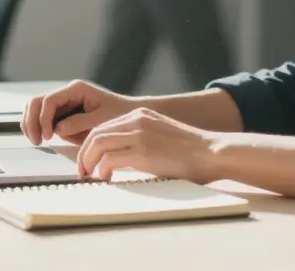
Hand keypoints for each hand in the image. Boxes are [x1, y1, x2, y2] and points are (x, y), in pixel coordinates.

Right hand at [21, 79, 136, 145]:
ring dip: (32, 124)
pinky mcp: (63, 112)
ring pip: (36, 108)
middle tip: (37, 142)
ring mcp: (63, 102)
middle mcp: (67, 93)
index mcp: (76, 89)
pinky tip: (42, 138)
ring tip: (37, 141)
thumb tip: (58, 129)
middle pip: (37, 102)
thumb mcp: (101, 120)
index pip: (49, 100)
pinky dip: (38, 126)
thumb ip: (79, 123)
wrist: (129, 114)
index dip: (44, 118)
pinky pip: (43, 116)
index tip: (48, 136)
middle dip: (32, 121)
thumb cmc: (119, 115)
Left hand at [76, 107, 220, 183]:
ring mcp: (139, 134)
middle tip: (83, 171)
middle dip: (84, 154)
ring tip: (91, 176)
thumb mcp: (161, 136)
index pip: (104, 126)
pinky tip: (108, 179)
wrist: (212, 152)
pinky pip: (110, 159)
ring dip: (89, 162)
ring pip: (98, 144)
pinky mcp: (143, 151)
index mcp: (141, 115)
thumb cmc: (191, 152)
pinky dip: (103, 170)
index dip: (90, 145)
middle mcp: (137, 120)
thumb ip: (141, 140)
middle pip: (96, 133)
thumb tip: (121, 158)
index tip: (88, 161)